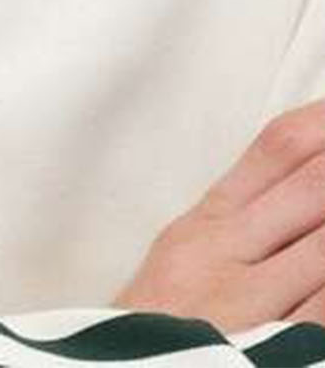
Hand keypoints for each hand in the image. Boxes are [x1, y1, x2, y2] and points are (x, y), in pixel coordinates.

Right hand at [111, 96, 324, 330]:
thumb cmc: (158, 331)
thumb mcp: (185, 256)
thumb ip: (242, 214)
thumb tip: (307, 175)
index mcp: (206, 223)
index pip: (276, 148)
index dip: (323, 122)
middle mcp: (223, 253)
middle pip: (312, 186)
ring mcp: (247, 307)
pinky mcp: (269, 354)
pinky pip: (321, 316)